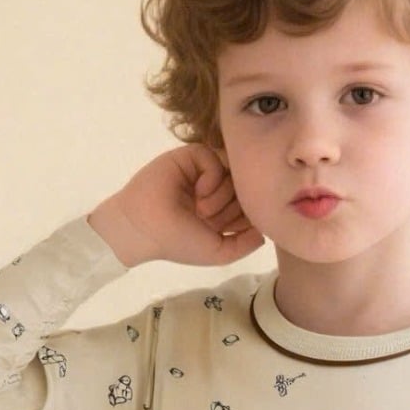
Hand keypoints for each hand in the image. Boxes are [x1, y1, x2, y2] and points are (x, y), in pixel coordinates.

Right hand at [88, 143, 265, 268]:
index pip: (251, 203)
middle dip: (234, 207)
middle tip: (212, 221)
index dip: (249, 216)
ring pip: (234, 171)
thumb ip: (246, 244)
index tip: (233, 230)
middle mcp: (215, 189)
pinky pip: (216, 158)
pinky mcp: (191, 156)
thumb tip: (264, 231)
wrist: (145, 228)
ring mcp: (203, 171)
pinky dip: (212, 178)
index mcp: (221, 210)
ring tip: (203, 211)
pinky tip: (198, 193)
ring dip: (224, 195)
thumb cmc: (179, 242)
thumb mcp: (219, 253)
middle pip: (246, 186)